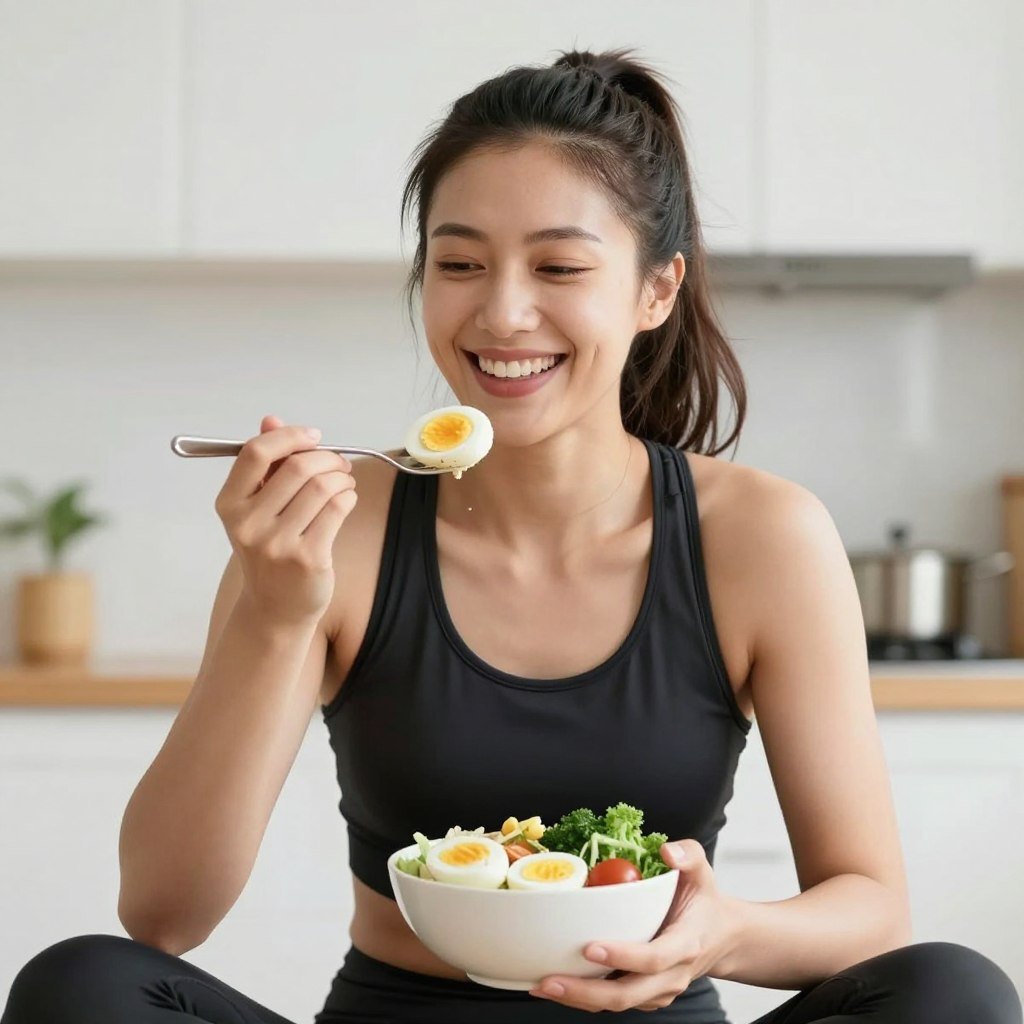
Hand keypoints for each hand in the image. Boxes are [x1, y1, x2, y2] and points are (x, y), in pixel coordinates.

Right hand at [215, 414, 356, 627]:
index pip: (255, 453)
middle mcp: (248, 524)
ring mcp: (277, 544)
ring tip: (344, 483)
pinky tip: (346, 500)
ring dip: (342, 478)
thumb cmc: (270, 549)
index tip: (312, 436)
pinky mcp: (307, 558)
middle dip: (327, 457)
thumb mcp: (257, 507)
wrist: (276, 608)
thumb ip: (266, 464)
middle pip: (298, 467)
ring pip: (323, 486)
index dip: (289, 437)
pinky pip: (338, 509)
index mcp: (230, 504)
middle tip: (339, 463)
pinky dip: (348, 496)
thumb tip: (271, 420)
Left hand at [529, 840, 737, 1012]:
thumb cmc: (704, 901)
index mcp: (685, 944)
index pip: (653, 958)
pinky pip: (615, 1003)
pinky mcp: (646, 997)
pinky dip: (585, 999)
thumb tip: (666, 851)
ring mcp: (659, 991)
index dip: (623, 956)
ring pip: (617, 1004)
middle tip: (547, 980)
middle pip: (627, 994)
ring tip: (540, 985)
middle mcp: (671, 975)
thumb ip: (688, 855)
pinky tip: (557, 985)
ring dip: (577, 999)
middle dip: (584, 992)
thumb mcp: (702, 871)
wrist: (721, 937)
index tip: (590, 947)